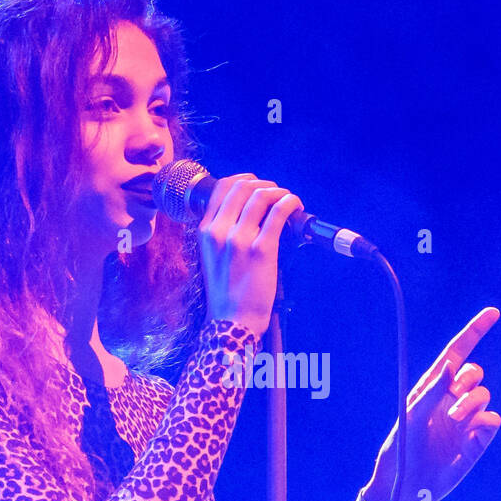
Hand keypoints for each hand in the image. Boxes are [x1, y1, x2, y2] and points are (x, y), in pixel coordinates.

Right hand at [198, 174, 303, 339]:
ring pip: (261, 196)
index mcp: (205, 231)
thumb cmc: (226, 291)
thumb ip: (222, 232)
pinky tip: (296, 207)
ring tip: (289, 202)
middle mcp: (219, 231)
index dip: (243, 180)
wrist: (232, 321)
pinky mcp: (262, 250)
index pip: (221, 188)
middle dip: (264, 184)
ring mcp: (240, 240)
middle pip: (242, 186)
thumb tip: (246, 210)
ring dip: (280, 192)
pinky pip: (279, 213)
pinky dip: (290, 203)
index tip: (257, 185)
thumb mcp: (212, 256)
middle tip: (277, 193)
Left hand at [364, 307, 500, 500]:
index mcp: (432, 388)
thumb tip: (452, 367)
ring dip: (471, 403)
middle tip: (454, 395)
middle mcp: (451, 400)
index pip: (456, 353)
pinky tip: (470, 435)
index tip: (493, 313)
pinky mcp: (477, 441)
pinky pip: (493, 421)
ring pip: (484, 396)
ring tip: (454, 420)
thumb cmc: (401, 450)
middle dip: (469, 378)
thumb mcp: (411, 417)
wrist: (406, 487)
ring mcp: (466, 420)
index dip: (474, 332)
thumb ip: (432, 392)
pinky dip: (485, 423)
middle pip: (475, 373)